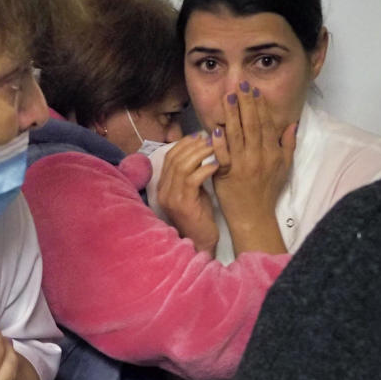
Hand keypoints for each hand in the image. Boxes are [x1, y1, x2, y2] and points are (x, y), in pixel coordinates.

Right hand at [156, 136, 219, 253]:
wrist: (201, 243)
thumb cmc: (201, 217)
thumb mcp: (194, 191)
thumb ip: (193, 173)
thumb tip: (203, 148)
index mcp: (164, 186)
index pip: (170, 157)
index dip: (184, 144)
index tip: (200, 137)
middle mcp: (163, 191)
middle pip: (174, 158)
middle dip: (193, 146)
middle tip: (211, 139)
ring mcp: (171, 198)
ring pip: (182, 166)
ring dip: (200, 154)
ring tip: (215, 148)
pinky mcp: (183, 205)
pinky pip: (192, 179)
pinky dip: (205, 168)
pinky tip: (217, 165)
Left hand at [211, 83, 294, 254]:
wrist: (254, 216)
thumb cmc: (267, 191)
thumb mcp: (284, 167)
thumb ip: (287, 145)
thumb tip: (292, 124)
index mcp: (272, 153)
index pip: (266, 124)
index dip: (260, 106)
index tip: (254, 90)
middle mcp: (259, 157)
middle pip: (252, 125)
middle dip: (246, 104)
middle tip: (240, 85)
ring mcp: (243, 166)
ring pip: (238, 136)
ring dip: (233, 115)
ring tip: (228, 97)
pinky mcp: (227, 175)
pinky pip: (223, 156)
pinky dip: (219, 143)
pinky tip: (215, 128)